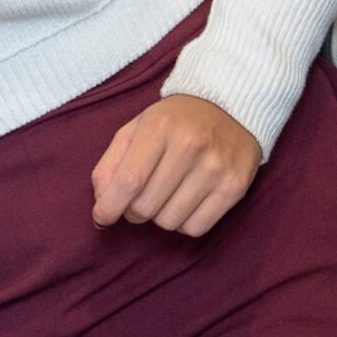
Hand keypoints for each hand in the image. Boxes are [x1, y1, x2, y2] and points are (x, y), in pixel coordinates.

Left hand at [89, 94, 259, 235]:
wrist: (229, 108)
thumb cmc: (174, 122)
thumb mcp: (136, 129)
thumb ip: (111, 164)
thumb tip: (102, 206)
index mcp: (159, 128)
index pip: (129, 180)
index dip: (110, 206)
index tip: (102, 217)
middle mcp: (190, 147)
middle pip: (146, 206)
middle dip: (133, 210)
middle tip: (138, 198)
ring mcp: (216, 168)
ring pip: (169, 221)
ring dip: (159, 216)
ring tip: (164, 196)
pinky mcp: (235, 187)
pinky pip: (196, 228)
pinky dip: (183, 223)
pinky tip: (184, 203)